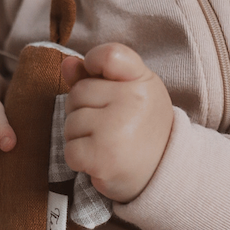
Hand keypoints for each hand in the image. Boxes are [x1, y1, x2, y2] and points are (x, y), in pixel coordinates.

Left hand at [61, 43, 173, 202]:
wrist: (162, 175)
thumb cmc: (140, 131)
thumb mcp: (130, 95)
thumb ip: (97, 77)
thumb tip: (67, 65)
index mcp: (142, 80)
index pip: (110, 55)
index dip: (93, 62)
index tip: (95, 75)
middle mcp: (133, 100)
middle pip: (78, 93)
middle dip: (83, 112)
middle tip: (107, 128)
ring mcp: (117, 129)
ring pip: (70, 123)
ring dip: (80, 138)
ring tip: (105, 145)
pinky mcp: (103, 157)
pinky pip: (70, 150)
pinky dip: (78, 160)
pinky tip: (99, 161)